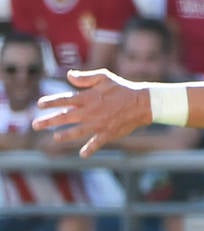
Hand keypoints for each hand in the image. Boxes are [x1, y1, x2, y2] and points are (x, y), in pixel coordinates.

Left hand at [33, 70, 150, 156]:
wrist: (140, 103)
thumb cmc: (122, 88)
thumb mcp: (103, 77)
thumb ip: (85, 78)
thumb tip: (69, 76)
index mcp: (86, 98)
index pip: (63, 100)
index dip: (50, 102)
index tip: (40, 104)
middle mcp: (88, 112)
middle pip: (64, 118)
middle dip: (48, 121)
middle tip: (35, 125)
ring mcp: (96, 125)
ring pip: (75, 132)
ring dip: (63, 136)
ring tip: (55, 138)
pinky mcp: (106, 134)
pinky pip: (95, 143)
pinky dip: (89, 149)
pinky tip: (82, 155)